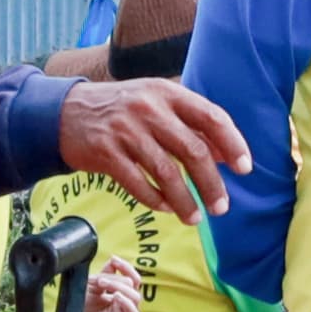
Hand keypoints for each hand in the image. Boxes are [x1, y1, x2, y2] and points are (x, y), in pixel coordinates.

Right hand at [57, 79, 249, 221]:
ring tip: (195, 218)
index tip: (244, 168)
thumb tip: (227, 154)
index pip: (211, 116)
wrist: (66, 112)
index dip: (232, 143)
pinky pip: (137, 183)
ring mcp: (125, 130)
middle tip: (222, 207)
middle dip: (211, 183)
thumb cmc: (123, 110)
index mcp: (168, 93)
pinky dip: (155, 200)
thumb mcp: (157, 104)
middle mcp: (148, 108)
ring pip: (166, 172)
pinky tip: (166, 208)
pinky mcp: (105, 152)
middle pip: (193, 149)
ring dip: (185, 200)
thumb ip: (191, 124)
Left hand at [79, 252, 144, 311]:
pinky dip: (127, 304)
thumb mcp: (90, 287)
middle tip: (99, 280)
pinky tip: (116, 297)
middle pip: (133, 286)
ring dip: (120, 287)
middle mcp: (124, 305)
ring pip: (135, 298)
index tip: (114, 259)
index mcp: (119, 295)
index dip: (126, 267)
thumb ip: (104, 274)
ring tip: (103, 285)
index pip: (132, 278)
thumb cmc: (78, 309)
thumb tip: (114, 260)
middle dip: (116, 279)